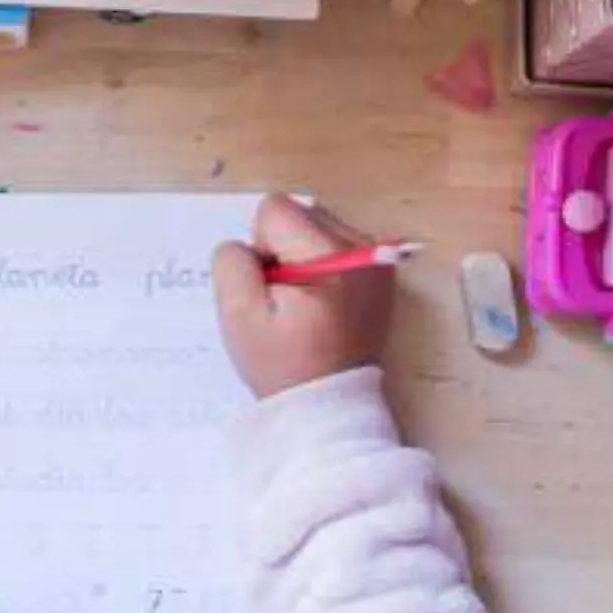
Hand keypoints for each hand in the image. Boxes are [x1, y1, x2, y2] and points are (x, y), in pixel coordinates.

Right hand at [212, 194, 393, 397]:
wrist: (329, 402)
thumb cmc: (284, 363)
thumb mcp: (239, 315)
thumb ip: (232, 263)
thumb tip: (249, 245)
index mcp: (331, 254)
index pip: (275, 210)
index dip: (260, 248)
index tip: (271, 290)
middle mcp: (363, 245)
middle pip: (301, 212)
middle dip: (282, 248)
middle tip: (286, 299)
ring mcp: (376, 257)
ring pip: (318, 224)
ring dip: (301, 255)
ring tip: (305, 302)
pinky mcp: (380, 270)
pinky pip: (337, 243)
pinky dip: (322, 264)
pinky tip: (322, 301)